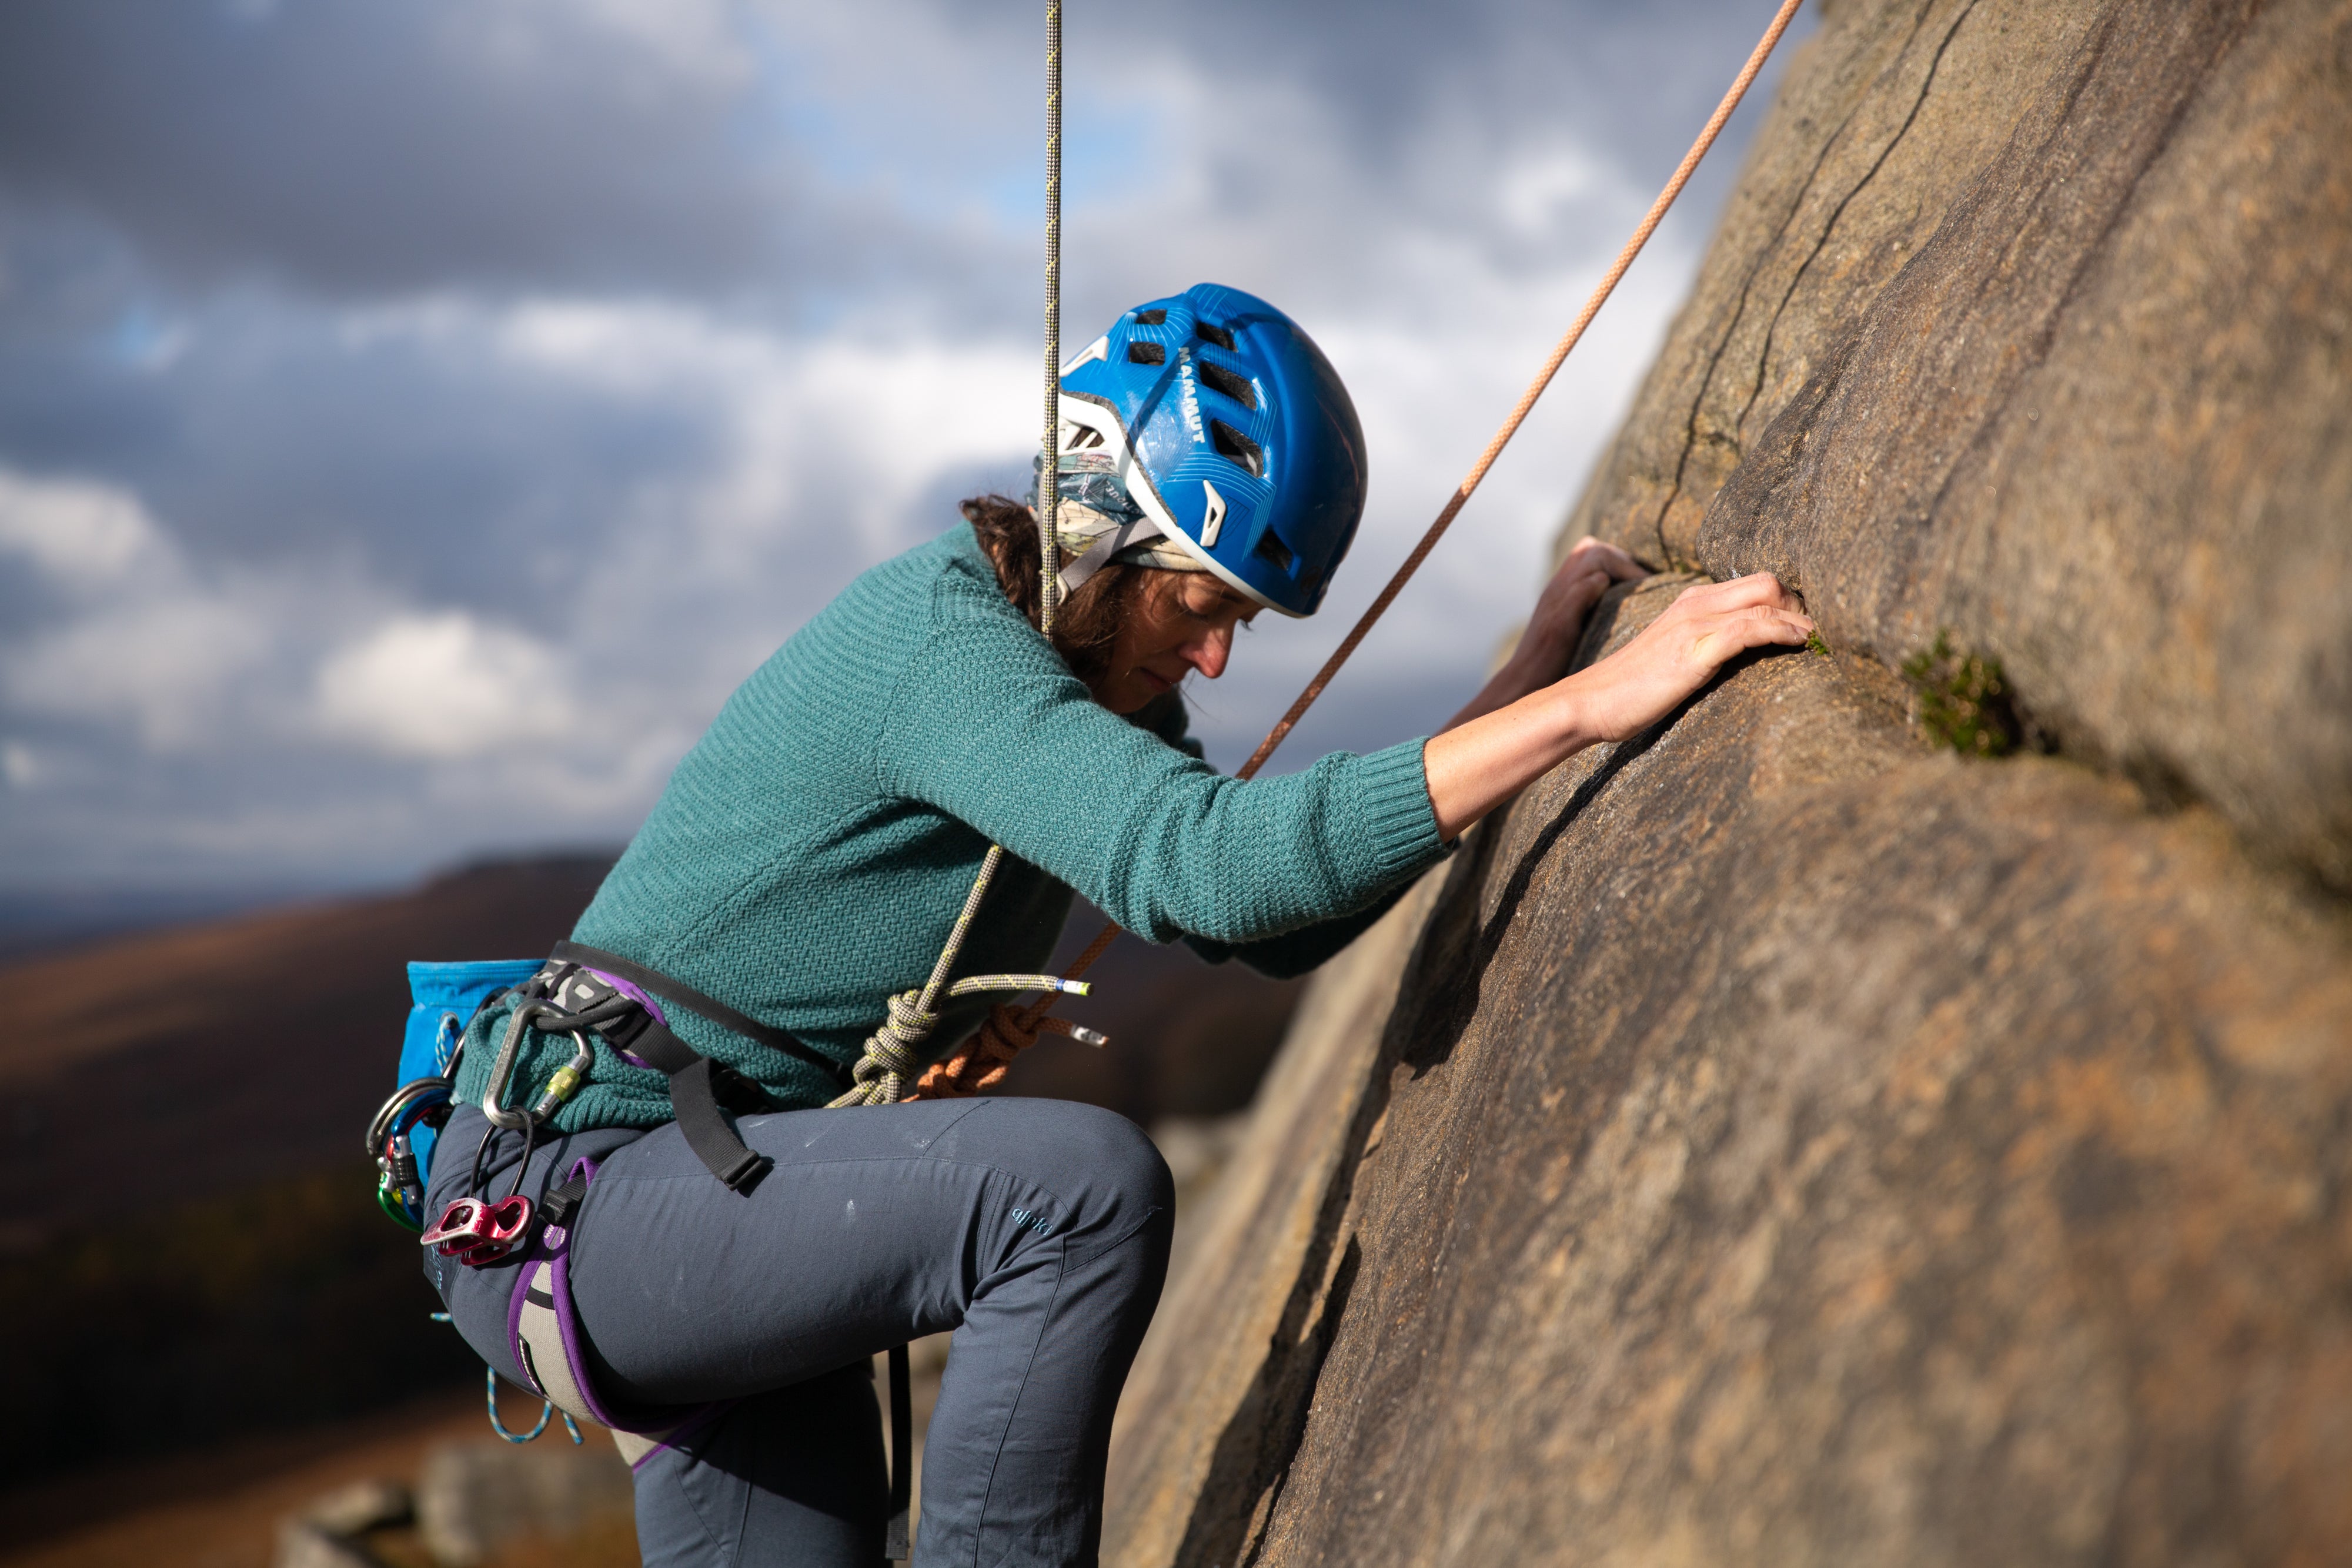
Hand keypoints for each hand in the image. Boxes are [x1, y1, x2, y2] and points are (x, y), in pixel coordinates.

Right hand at [1421, 571, 1812, 838]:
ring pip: (1766, 597)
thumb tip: (1733, 662)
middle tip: (1817, 640)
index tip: (1808, 630)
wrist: (1587, 704)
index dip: (1786, 603)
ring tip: (1821, 645)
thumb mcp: (1671, 662)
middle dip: (1801, 606)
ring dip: (1801, 619)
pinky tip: (1800, 645)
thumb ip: (1701, 651)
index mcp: (1688, 603)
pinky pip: (1753, 626)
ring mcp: (1694, 622)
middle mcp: (1693, 603)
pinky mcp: (1695, 647)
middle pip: (1768, 581)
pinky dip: (1784, 632)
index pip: (1753, 584)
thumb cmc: (1626, 693)